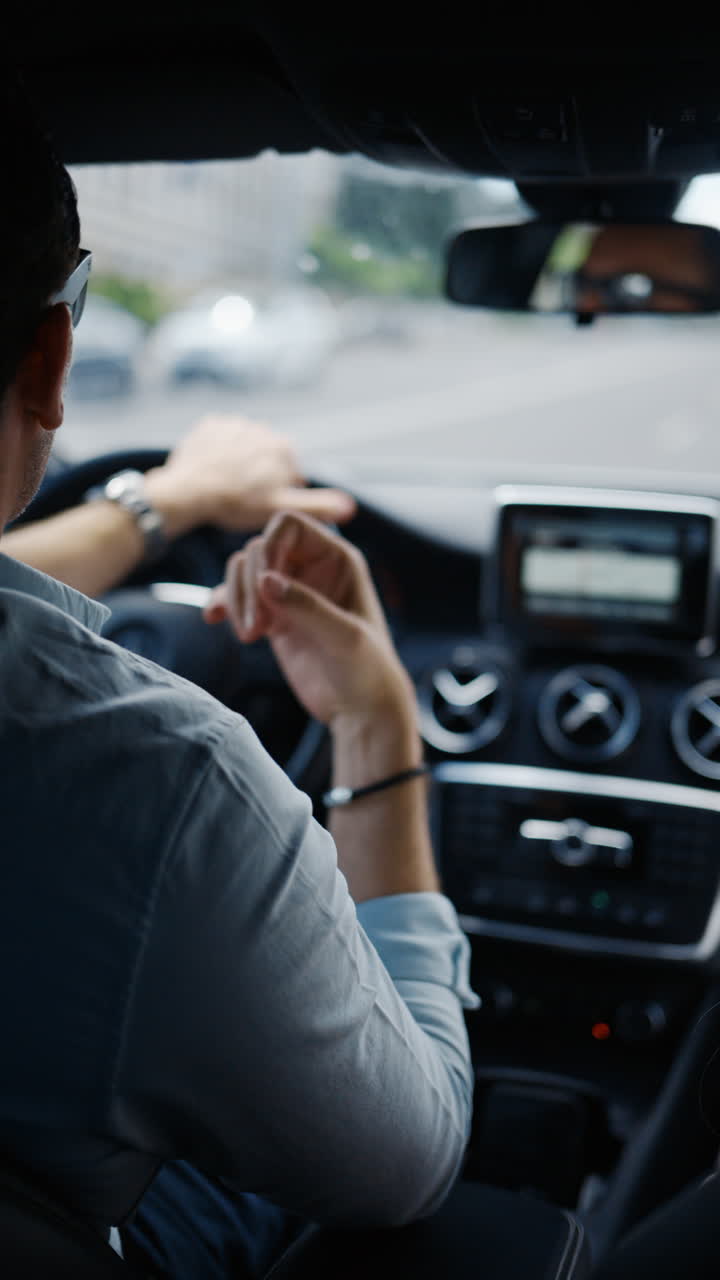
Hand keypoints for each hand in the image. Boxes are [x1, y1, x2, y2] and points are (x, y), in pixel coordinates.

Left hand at [144, 415, 355, 536]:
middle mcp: (264, 428)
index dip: (279, 492)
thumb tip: (350, 506)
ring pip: (244, 448)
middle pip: (268, 458)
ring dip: (240, 463)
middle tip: (242, 497)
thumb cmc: (237, 503)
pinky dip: (219, 452)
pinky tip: (213, 470)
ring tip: (226, 484)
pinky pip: (221, 438)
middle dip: (260, 475)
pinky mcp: (210, 424)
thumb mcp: (281, 508)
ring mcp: (236, 423)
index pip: (291, 473)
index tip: (261, 503)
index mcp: (284, 448)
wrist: (189, 491)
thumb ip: (318, 506)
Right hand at [203, 511, 413, 728]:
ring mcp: (290, 592)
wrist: (361, 709)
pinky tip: (214, 619)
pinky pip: (238, 597)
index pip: (289, 526)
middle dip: (249, 584)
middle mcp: (311, 568)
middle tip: (257, 629)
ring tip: (250, 636)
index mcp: (337, 558)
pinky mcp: (273, 616)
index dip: (268, 545)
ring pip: (243, 572)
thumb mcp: (344, 637)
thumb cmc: (368, 669)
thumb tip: (265, 580)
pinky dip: (223, 604)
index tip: (262, 583)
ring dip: (236, 599)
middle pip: (258, 548)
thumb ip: (306, 606)